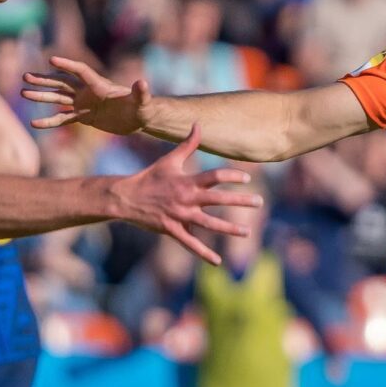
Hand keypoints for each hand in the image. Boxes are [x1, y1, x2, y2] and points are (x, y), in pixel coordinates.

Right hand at [22, 55, 150, 134]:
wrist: (139, 119)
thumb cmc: (142, 108)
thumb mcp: (142, 102)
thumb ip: (141, 93)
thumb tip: (142, 83)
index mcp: (100, 85)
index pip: (80, 71)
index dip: (67, 66)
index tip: (51, 60)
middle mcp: (88, 92)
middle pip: (62, 83)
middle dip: (45, 80)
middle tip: (26, 77)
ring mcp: (84, 104)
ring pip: (58, 98)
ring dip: (42, 96)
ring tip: (24, 93)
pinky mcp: (83, 117)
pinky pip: (63, 118)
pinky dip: (50, 121)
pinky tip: (34, 124)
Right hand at [110, 125, 262, 264]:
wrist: (125, 197)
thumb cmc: (150, 177)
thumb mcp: (169, 160)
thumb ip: (188, 145)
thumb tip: (198, 124)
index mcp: (187, 181)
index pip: (214, 177)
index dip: (231, 176)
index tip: (247, 178)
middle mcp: (186, 198)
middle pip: (218, 200)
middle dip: (240, 201)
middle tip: (260, 202)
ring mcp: (180, 215)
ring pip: (209, 224)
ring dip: (229, 229)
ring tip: (248, 232)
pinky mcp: (172, 229)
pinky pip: (190, 243)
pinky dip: (204, 253)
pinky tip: (218, 261)